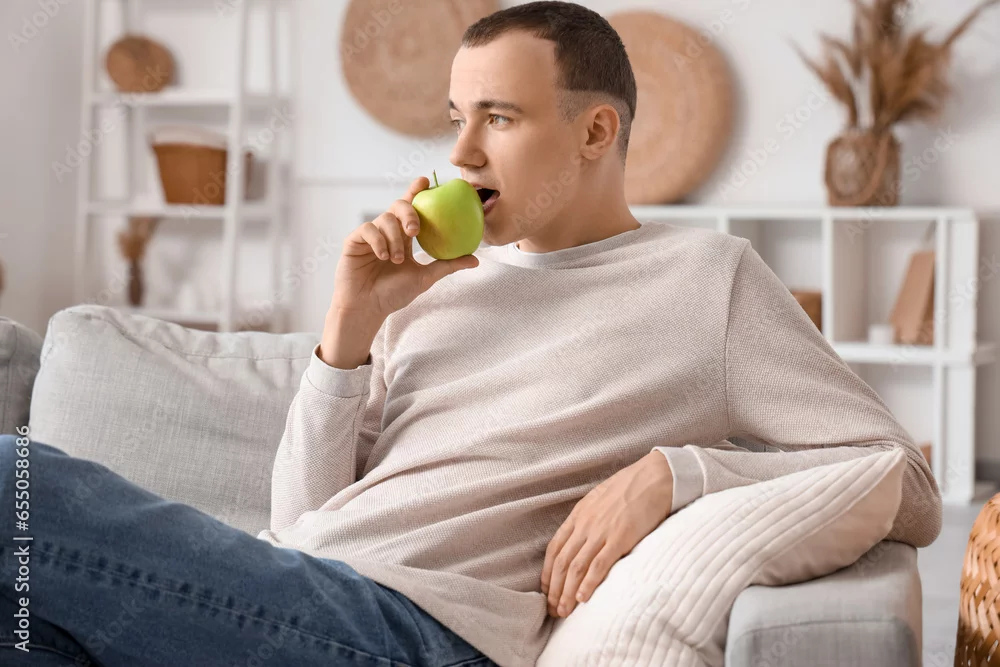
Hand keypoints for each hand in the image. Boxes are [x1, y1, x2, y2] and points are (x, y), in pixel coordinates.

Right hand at [330, 176, 479, 319]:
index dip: (417, 192)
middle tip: (414, 231)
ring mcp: (370, 235)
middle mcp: (387, 232)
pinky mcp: (354, 241)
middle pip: (399, 206)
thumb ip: (447, 265)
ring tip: (397, 260)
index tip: (426, 181)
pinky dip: (378, 241)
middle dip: (409, 212)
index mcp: (403, 237)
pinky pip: (368, 229)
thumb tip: (475, 259)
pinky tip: (383, 256)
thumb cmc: (393, 295)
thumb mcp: (425, 278)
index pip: (411, 208)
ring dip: (394, 238)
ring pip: (384, 218)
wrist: (367, 308)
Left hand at [540, 451, 673, 617]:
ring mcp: (601, 531)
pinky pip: (599, 565)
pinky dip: (588, 584)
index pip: (554, 548)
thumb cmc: (631, 487)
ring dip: (567, 593)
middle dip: (555, 589)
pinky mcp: (620, 538)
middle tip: (553, 609)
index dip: (547, 572)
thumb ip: (589, 518)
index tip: (547, 590)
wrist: (655, 477)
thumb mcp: (601, 498)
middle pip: (561, 562)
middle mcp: (585, 524)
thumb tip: (583, 537)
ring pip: (576, 567)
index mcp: (579, 514)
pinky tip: (583, 599)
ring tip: (564, 612)